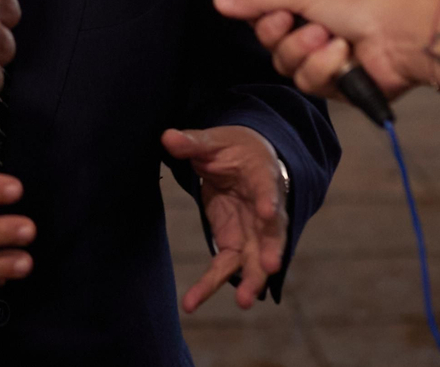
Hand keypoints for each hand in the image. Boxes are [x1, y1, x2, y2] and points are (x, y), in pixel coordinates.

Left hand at [162, 126, 288, 311]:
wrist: (245, 160)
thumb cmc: (233, 148)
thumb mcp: (214, 141)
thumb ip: (192, 143)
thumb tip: (167, 137)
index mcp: (262, 176)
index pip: (267, 188)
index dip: (267, 200)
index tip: (266, 213)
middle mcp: (265, 209)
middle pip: (272, 233)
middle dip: (271, 251)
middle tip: (269, 268)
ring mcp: (252, 231)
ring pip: (254, 259)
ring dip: (249, 280)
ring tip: (243, 302)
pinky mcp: (234, 242)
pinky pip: (225, 267)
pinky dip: (211, 284)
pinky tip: (192, 303)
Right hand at [214, 0, 435, 98]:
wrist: (399, 33)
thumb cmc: (359, 3)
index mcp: (303, 9)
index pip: (262, 23)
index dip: (265, 22)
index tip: (281, 13)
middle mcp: (309, 36)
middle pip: (272, 49)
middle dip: (290, 38)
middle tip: (314, 26)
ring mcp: (322, 63)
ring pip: (289, 69)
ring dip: (311, 52)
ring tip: (336, 40)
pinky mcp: (335, 87)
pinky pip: (312, 83)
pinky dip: (328, 66)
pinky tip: (346, 56)